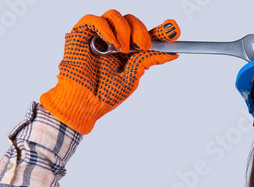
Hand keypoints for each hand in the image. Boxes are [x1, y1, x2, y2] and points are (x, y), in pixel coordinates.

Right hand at [40, 9, 179, 133]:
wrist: (84, 104)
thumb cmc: (104, 95)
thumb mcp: (133, 77)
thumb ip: (148, 61)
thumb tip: (172, 53)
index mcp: (126, 52)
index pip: (144, 35)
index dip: (160, 31)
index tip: (174, 29)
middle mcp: (113, 41)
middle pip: (131, 21)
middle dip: (141, 30)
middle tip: (144, 46)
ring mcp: (97, 37)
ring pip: (115, 15)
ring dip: (124, 30)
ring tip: (123, 50)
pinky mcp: (80, 34)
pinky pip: (94, 20)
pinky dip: (106, 29)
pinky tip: (111, 44)